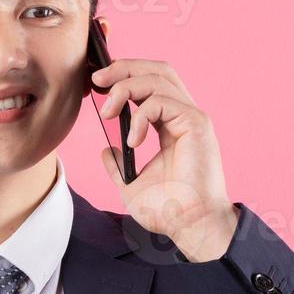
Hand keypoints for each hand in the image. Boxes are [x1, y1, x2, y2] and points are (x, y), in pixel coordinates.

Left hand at [93, 58, 238, 261]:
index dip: (124, 75)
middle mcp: (184, 115)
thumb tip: (106, 151)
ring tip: (107, 113)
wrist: (190, 226)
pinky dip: (140, 116)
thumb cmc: (170, 210)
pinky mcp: (197, 124)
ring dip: (125, 88)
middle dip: (124, 67)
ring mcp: (192, 117)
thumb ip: (118, 166)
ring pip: (158, 79)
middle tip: (97, 80)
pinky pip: (162, 102)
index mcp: (171, 125)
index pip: (150, 84)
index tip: (97, 84)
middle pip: (156, 69)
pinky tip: (133, 141)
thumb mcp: (132, 184)